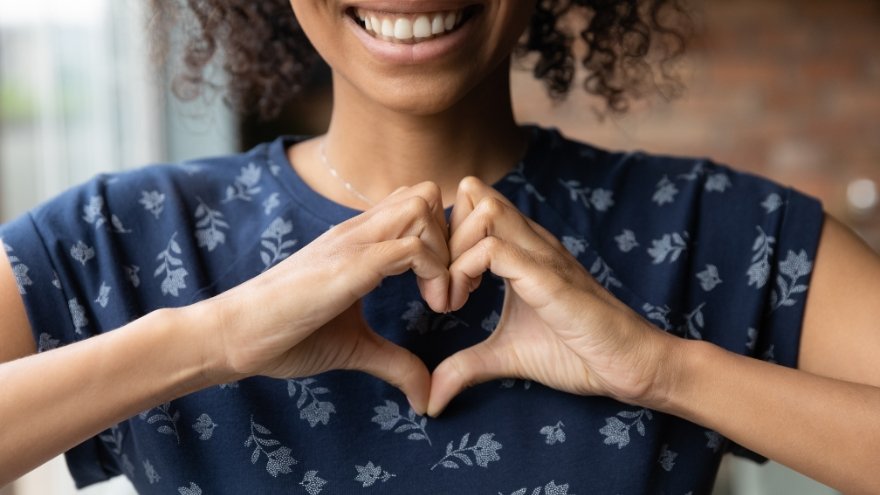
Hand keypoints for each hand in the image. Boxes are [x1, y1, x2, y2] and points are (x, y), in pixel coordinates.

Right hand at [202, 182, 450, 412]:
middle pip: (425, 193)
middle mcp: (357, 231)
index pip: (416, 206)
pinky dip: (436, 273)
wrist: (233, 336)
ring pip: (422, 207)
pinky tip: (432, 308)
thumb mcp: (355, 347)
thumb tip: (427, 395)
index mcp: (358, 241)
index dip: (444, 241)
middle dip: (453, 237)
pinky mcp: (349, 265)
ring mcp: (352, 242)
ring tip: (442, 300)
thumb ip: (394, 362)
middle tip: (453, 288)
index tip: (447, 290)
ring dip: (446, 252)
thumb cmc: (285, 335)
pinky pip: (410, 246)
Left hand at [428, 177, 675, 415]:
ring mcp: (541, 254)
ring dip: (452, 253)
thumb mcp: (506, 355)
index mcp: (520, 248)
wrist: (631, 364)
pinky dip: (464, 272)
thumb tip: (430, 399)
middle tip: (438, 289)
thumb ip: (466, 366)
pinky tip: (462, 304)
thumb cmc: (577, 353)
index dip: (443, 237)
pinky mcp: (548, 276)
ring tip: (451, 299)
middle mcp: (530, 240)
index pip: (470, 204)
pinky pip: (494, 249)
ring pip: (482, 211)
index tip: (438, 284)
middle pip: (472, 195)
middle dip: (440, 238)